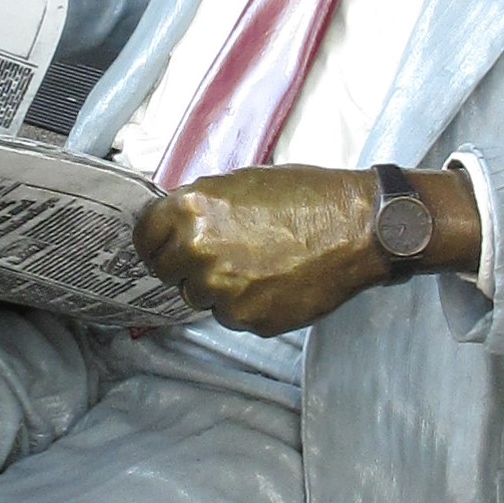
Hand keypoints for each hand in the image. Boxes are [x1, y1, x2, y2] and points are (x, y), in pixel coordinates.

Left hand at [133, 165, 479, 335]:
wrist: (359, 228)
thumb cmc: (305, 197)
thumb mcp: (242, 182)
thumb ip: (199, 203)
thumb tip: (171, 220)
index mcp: (191, 212)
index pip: (144, 238)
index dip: (156, 240)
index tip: (165, 244)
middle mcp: (199, 254)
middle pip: (168, 272)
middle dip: (187, 264)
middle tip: (221, 252)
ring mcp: (224, 292)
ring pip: (200, 298)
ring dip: (218, 286)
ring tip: (256, 264)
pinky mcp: (250, 320)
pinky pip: (233, 316)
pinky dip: (247, 303)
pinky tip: (274, 281)